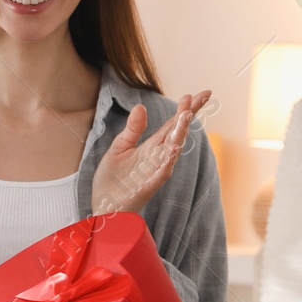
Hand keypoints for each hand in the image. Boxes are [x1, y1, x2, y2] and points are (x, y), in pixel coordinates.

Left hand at [91, 90, 212, 214]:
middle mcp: (158, 158)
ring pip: (173, 150)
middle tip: (198, 98)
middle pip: (177, 133)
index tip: (193, 94)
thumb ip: (132, 129)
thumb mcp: (119, 147)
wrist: (103, 207)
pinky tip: (174, 148)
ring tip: (186, 115)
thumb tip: (141, 106)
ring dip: (180, 133)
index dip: (183, 110)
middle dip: (187, 115)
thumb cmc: (113, 180)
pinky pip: (161, 173)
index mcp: (151, 147)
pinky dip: (168, 161)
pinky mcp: (148, 186)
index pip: (171, 125)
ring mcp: (155, 172)